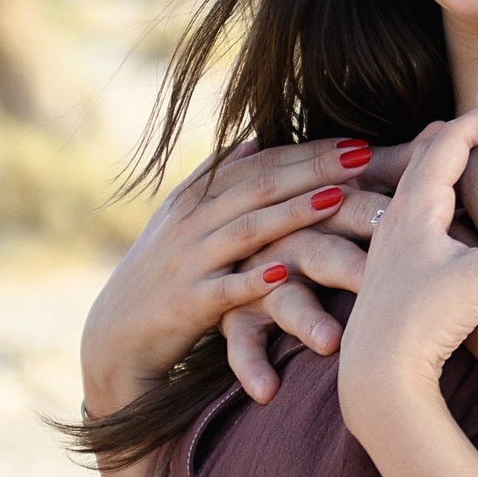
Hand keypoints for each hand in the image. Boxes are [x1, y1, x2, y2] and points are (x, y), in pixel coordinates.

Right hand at [81, 136, 407, 409]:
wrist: (113, 337)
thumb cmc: (159, 276)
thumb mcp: (181, 220)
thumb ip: (217, 179)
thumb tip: (256, 139)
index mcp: (195, 200)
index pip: (258, 165)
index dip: (306, 151)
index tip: (354, 141)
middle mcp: (191, 224)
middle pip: (259, 188)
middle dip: (312, 169)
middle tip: (363, 155)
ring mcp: (189, 262)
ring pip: (247, 230)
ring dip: (293, 213)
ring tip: (338, 198)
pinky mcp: (187, 305)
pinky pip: (225, 290)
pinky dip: (254, 280)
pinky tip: (285, 271)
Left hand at [335, 86, 477, 435]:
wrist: (375, 380)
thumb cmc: (423, 326)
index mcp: (417, 208)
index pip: (453, 142)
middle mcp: (395, 220)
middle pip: (427, 157)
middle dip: (464, 130)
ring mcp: (388, 247)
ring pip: (415, 187)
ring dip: (446, 164)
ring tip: (467, 153)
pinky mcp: (388, 275)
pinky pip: (412, 217)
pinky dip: (437, 199)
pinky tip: (445, 219)